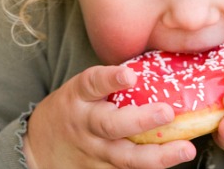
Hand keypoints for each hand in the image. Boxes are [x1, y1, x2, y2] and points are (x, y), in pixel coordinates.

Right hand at [24, 65, 195, 168]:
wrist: (39, 146)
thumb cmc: (72, 108)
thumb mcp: (81, 90)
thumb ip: (109, 82)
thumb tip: (157, 65)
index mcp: (79, 96)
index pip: (92, 83)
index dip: (111, 79)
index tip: (130, 75)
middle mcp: (84, 124)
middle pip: (110, 125)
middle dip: (141, 120)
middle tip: (167, 112)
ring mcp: (93, 151)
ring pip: (124, 157)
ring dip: (157, 155)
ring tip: (185, 149)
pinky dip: (150, 168)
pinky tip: (172, 163)